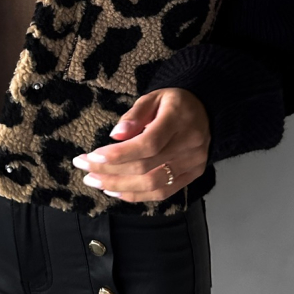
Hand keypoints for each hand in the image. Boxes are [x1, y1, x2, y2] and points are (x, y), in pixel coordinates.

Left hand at [71, 88, 210, 201]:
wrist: (207, 111)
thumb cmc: (174, 103)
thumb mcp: (153, 97)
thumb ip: (134, 115)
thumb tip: (115, 135)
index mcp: (179, 119)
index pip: (149, 143)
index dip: (119, 154)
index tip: (92, 156)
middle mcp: (189, 143)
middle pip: (146, 166)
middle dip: (111, 171)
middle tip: (85, 170)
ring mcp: (193, 162)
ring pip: (153, 184)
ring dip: (120, 187)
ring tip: (96, 182)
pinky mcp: (193, 175)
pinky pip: (163, 192)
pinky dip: (137, 195)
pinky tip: (116, 192)